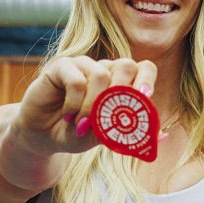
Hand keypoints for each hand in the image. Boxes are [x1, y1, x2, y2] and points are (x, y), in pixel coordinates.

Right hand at [12, 56, 157, 155]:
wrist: (41, 137)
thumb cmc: (75, 134)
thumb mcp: (104, 138)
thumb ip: (129, 133)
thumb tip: (162, 136)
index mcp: (119, 82)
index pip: (143, 68)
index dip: (148, 79)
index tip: (145, 96)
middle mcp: (103, 69)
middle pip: (126, 65)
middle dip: (123, 93)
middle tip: (111, 117)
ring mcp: (82, 66)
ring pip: (101, 75)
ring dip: (95, 106)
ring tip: (83, 125)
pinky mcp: (61, 67)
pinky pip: (77, 80)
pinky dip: (76, 103)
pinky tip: (70, 117)